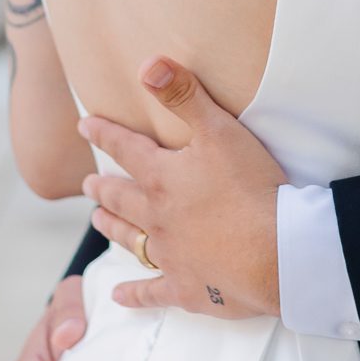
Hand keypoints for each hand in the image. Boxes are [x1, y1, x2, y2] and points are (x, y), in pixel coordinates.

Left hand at [79, 57, 286, 318]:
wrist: (276, 252)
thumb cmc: (251, 187)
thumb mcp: (219, 131)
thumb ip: (183, 96)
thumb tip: (147, 64)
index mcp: (163, 178)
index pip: (126, 149)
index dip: (104, 134)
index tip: (84, 126)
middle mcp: (158, 217)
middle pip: (122, 199)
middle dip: (103, 188)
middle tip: (87, 185)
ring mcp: (170, 256)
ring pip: (132, 240)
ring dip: (113, 228)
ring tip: (97, 220)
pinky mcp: (187, 289)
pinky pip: (152, 293)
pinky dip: (134, 295)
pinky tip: (119, 296)